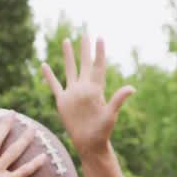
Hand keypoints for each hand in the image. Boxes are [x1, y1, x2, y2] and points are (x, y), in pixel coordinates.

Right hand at [42, 35, 133, 158]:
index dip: (99, 52)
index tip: (100, 37)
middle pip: (84, 64)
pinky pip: (54, 85)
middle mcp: (84, 88)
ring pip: (69, 69)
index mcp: (95, 89)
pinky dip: (49, 76)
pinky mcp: (63, 101)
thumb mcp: (110, 115)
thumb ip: (118, 100)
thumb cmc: (102, 131)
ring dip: (68, 56)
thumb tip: (132, 88)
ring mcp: (72, 93)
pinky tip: (44, 65)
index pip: (97, 66)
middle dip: (85, 49)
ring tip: (66, 41)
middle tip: (86, 33)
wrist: (89, 143)